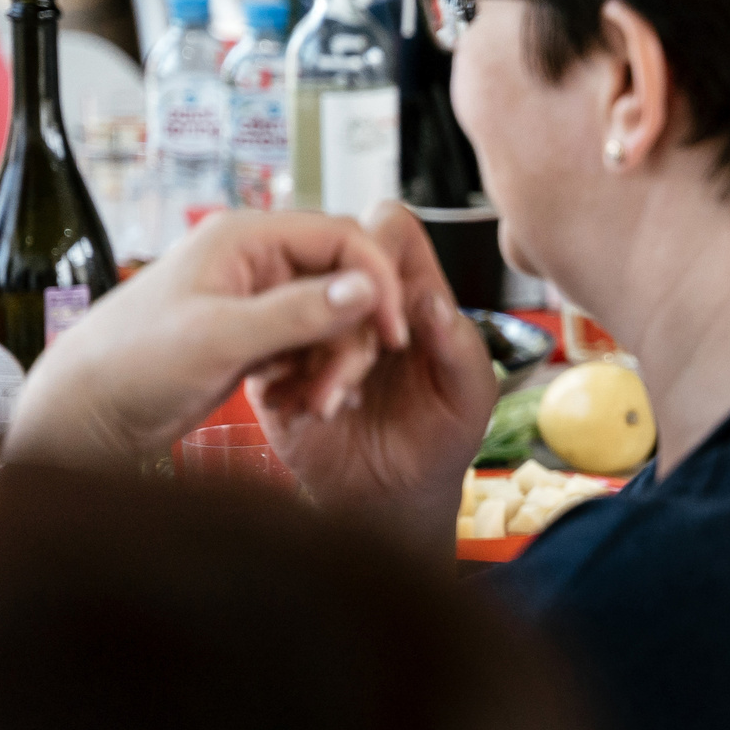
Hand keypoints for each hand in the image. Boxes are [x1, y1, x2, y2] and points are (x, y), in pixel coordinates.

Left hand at [8, 209, 414, 470]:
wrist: (90, 415)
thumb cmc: (131, 363)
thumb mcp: (221, 336)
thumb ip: (299, 311)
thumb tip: (366, 288)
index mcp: (245, 239)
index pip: (342, 239)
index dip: (377, 281)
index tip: (392, 330)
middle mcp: (257, 262)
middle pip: (346, 283)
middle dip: (354, 336)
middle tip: (344, 385)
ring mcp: (258, 301)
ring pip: (334, 321)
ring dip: (337, 364)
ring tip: (319, 403)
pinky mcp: (258, 338)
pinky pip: (313, 348)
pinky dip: (317, 377)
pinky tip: (302, 402)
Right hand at [253, 201, 492, 537]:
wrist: (390, 499)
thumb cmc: (442, 440)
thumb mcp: (469, 398)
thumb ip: (458, 348)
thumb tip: (428, 299)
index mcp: (411, 292)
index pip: (390, 230)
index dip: (383, 253)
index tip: (392, 317)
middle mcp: (357, 300)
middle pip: (332, 260)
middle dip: (344, 317)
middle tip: (359, 376)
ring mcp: (311, 328)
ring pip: (294, 300)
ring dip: (312, 354)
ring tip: (334, 405)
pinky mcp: (276, 364)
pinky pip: (260, 343)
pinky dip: (282, 376)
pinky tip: (306, 409)